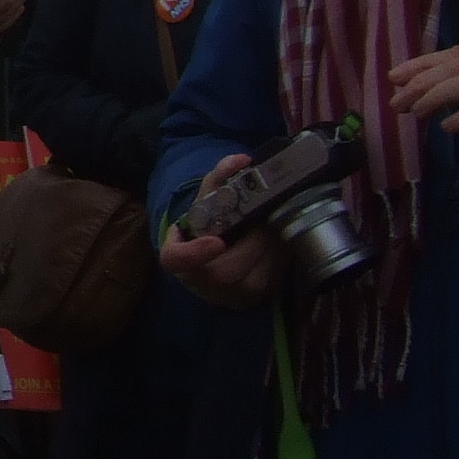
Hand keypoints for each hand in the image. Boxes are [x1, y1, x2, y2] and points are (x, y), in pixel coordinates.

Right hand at [160, 151, 277, 305]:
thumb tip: (241, 159)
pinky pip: (273, 277)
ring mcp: (230, 296)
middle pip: (229, 267)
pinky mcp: (256, 299)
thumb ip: (218, 180)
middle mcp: (203, 284)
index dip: (194, 253)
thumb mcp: (205, 205)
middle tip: (265, 218)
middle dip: (254, 240)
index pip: (177, 260)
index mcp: (180, 260)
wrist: (217, 265)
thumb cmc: (206, 231)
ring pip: (257, 274)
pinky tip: (279, 241)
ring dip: (271, 247)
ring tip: (274, 227)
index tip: (217, 241)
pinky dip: (281, 255)